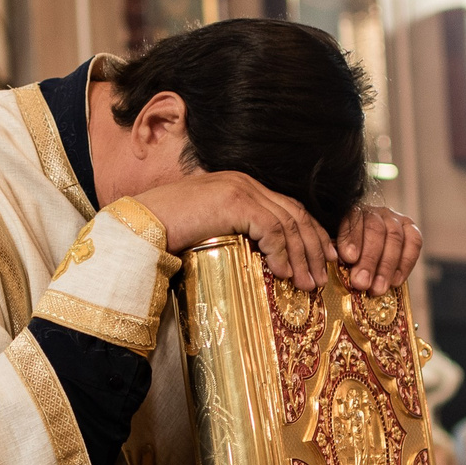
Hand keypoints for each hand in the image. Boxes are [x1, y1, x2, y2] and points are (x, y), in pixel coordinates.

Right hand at [130, 172, 333, 289]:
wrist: (140, 225)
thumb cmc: (166, 232)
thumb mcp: (208, 228)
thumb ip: (234, 231)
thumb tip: (257, 257)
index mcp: (240, 185)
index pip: (287, 206)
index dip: (310, 231)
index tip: (323, 255)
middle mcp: (244, 182)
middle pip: (294, 212)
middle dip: (314, 244)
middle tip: (325, 272)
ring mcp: (240, 189)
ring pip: (288, 222)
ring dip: (302, 254)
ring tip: (308, 282)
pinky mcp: (235, 203)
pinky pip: (271, 229)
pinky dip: (282, 252)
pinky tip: (285, 273)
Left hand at [336, 204, 423, 294]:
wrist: (367, 246)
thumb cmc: (349, 251)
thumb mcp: (337, 249)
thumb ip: (338, 254)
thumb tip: (339, 268)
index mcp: (352, 213)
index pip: (353, 220)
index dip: (352, 239)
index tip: (349, 258)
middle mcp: (374, 212)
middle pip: (375, 230)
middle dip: (369, 260)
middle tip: (361, 282)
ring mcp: (394, 219)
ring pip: (394, 237)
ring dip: (386, 266)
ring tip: (377, 288)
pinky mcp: (410, 228)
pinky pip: (414, 243)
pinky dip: (405, 264)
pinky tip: (396, 281)